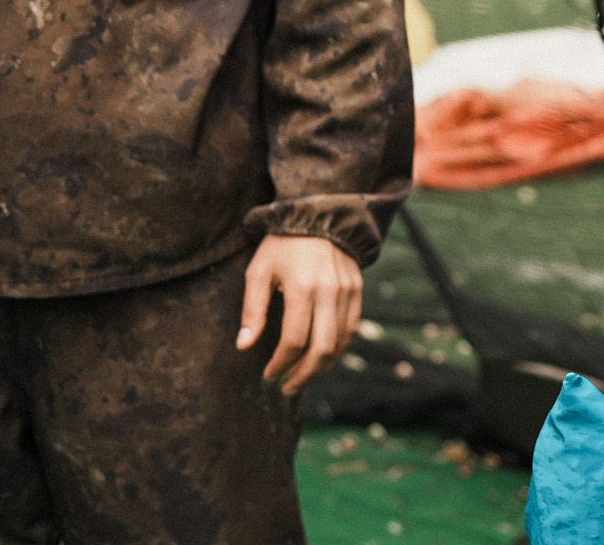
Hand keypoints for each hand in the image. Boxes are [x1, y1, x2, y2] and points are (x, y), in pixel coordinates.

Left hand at [238, 234, 363, 394]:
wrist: (319, 216)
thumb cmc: (282, 245)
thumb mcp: (259, 272)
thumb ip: (252, 311)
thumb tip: (245, 345)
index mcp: (303, 288)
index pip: (294, 340)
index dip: (280, 364)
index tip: (268, 374)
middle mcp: (330, 291)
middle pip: (322, 348)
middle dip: (304, 374)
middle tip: (288, 387)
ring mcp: (348, 291)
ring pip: (340, 341)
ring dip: (322, 365)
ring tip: (303, 375)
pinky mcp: (358, 289)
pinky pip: (352, 327)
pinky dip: (339, 347)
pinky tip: (323, 355)